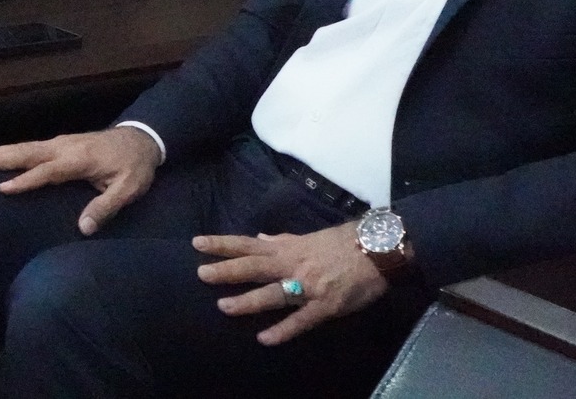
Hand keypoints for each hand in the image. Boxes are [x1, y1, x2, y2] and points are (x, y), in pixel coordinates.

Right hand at [0, 127, 161, 233]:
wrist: (142, 139)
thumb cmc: (135, 167)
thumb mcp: (129, 190)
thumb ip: (106, 207)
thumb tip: (83, 229)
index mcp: (79, 159)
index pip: (47, 171)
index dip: (25, 180)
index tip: (2, 188)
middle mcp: (65, 147)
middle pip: (27, 152)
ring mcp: (61, 143)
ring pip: (25, 147)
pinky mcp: (60, 144)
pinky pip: (31, 148)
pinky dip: (11, 152)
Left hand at [194, 223, 390, 345]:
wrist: (378, 250)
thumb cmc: (343, 242)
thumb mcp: (309, 237)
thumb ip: (282, 239)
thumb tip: (259, 237)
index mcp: (288, 247)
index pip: (248, 244)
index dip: (223, 244)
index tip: (198, 244)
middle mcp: (293, 264)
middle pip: (254, 267)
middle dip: (227, 270)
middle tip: (201, 274)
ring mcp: (308, 285)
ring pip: (274, 293)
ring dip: (248, 301)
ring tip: (224, 307)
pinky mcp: (325, 305)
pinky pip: (301, 320)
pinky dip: (284, 330)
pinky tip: (265, 339)